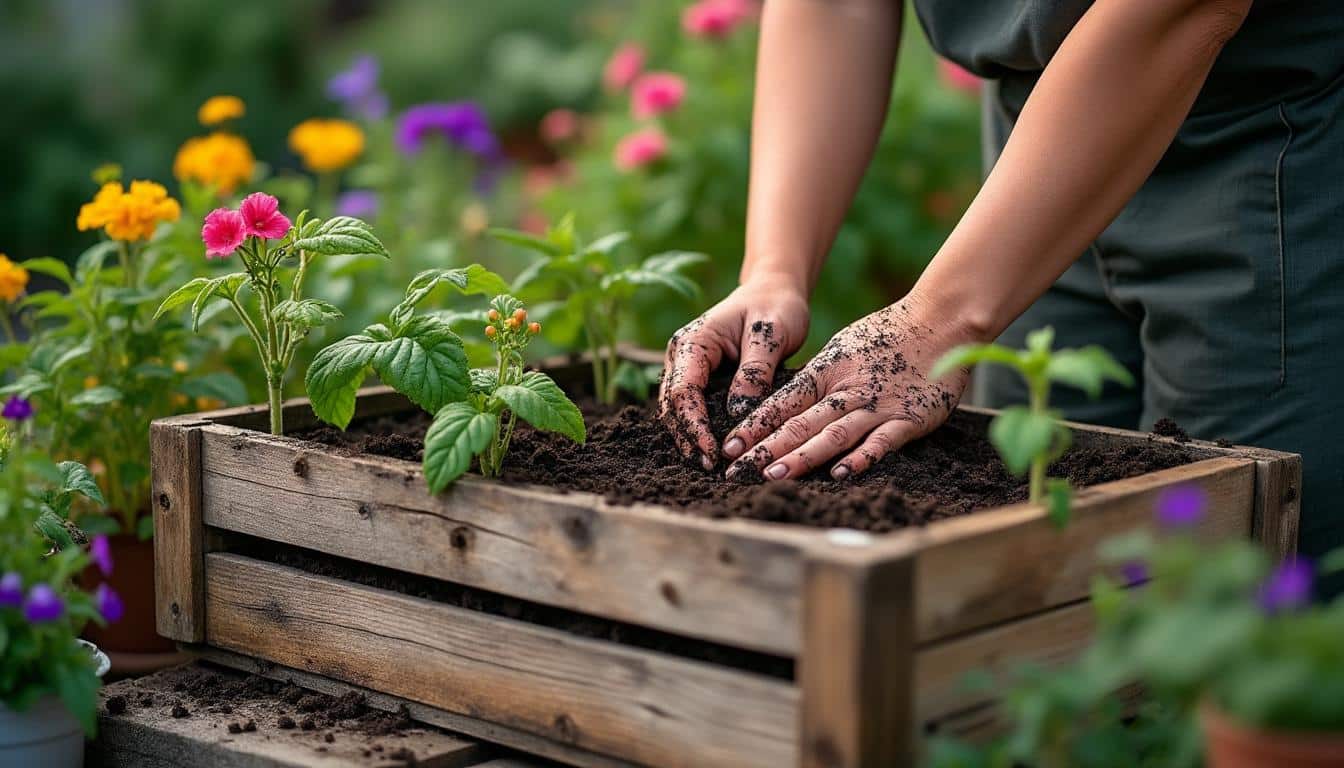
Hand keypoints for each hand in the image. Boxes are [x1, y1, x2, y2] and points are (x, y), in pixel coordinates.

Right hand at [659, 276, 810, 468]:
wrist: (773, 292)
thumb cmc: (775, 308)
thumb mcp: (771, 334)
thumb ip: (754, 372)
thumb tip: (738, 412)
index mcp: (694, 342)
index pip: (684, 391)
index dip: (694, 424)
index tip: (713, 450)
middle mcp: (681, 356)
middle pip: (672, 405)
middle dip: (688, 437)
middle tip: (710, 466)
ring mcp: (686, 368)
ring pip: (675, 410)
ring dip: (689, 437)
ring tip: (709, 464)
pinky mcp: (698, 378)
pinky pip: (689, 408)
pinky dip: (696, 429)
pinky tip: (711, 449)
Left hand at [722, 295, 972, 480]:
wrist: (940, 320)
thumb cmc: (887, 335)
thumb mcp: (842, 350)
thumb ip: (817, 379)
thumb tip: (782, 406)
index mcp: (827, 373)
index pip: (783, 403)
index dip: (755, 426)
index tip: (730, 446)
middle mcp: (847, 391)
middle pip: (801, 423)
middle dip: (766, 448)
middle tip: (737, 470)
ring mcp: (877, 406)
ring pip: (833, 434)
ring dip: (803, 456)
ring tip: (774, 474)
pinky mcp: (908, 419)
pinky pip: (881, 442)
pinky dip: (861, 458)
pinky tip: (840, 474)